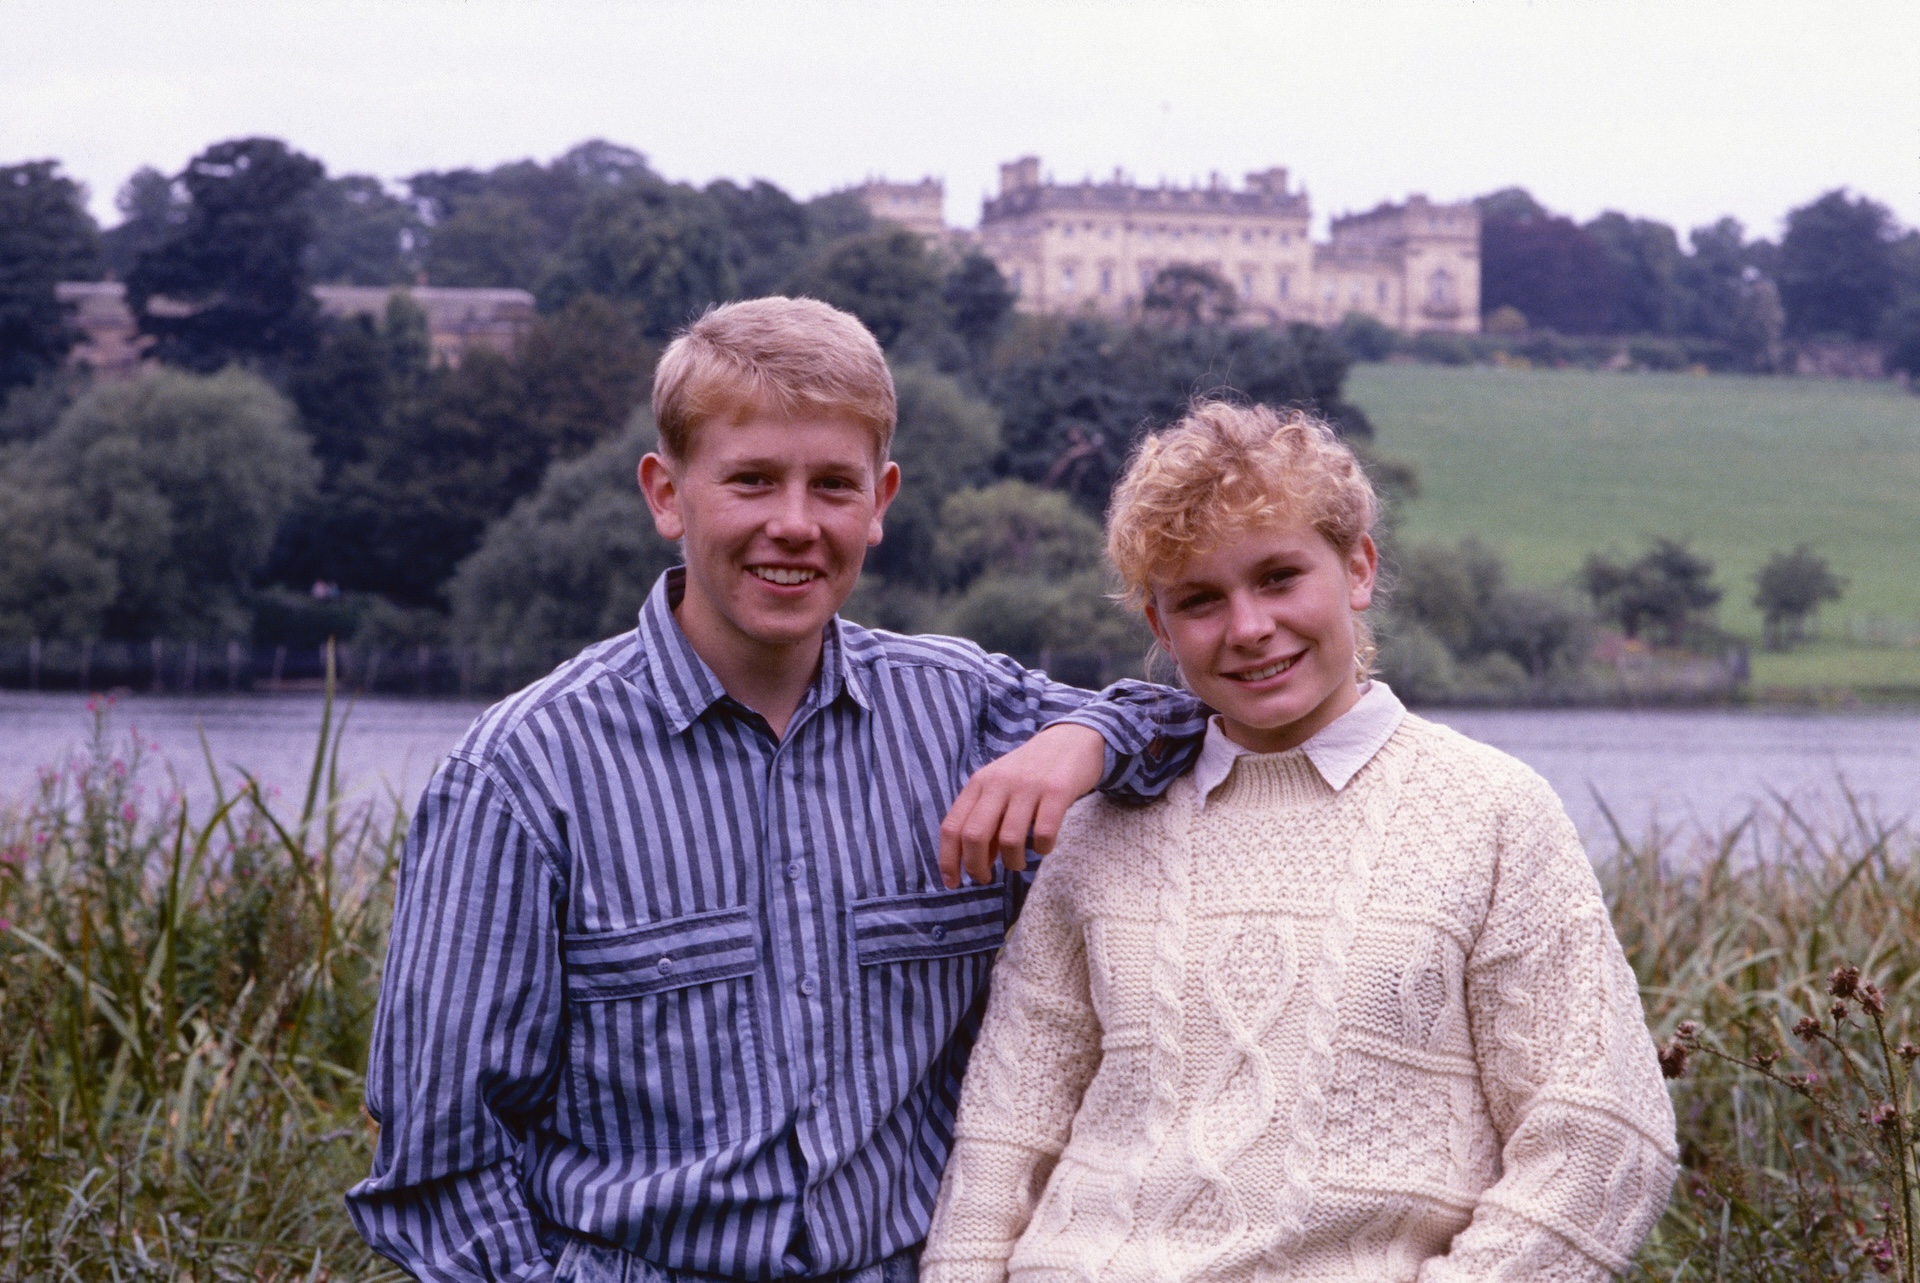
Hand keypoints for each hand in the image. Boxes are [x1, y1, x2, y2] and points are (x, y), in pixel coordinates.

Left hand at [938, 723, 1105, 888]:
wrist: (1071, 740)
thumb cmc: (1031, 773)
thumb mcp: (1000, 788)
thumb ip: (985, 821)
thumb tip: (977, 863)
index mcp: (979, 783)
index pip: (952, 826)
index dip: (948, 860)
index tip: (953, 882)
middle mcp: (999, 783)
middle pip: (974, 836)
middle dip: (976, 866)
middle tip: (987, 878)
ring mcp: (1029, 786)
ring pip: (1009, 840)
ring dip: (1013, 862)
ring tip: (1018, 863)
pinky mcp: (1057, 791)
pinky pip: (1044, 833)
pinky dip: (1042, 849)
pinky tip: (1044, 846)